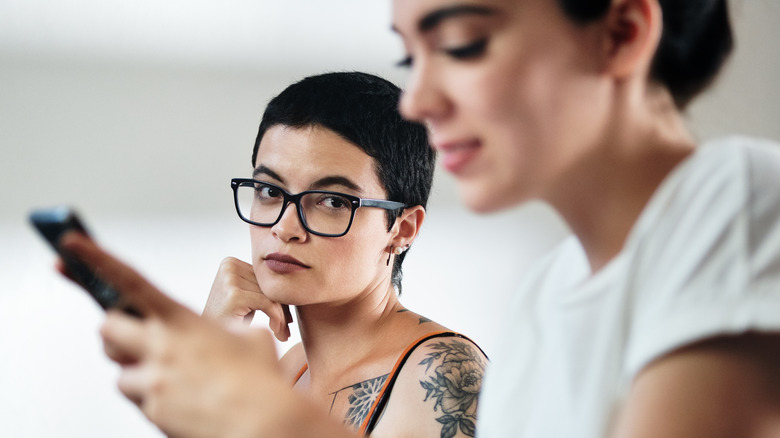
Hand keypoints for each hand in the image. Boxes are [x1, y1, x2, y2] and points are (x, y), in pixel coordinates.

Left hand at [57, 232, 292, 437]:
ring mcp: (154, 381)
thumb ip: (222, 329)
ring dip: (138, 374)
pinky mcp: (152, 411)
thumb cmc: (259, 380)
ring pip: (120, 373)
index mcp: (181, 320)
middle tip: (135, 340)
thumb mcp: (248, 336)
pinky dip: (156, 401)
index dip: (98, 259)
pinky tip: (185, 401)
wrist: (263, 423)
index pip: (131, 281)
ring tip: (174, 380)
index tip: (71, 244)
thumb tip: (216, 334)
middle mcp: (160, 347)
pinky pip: (140, 402)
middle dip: (116, 333)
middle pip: (107, 329)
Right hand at [203, 256, 292, 340]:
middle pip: (269, 285)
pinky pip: (267, 303)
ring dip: (281, 317)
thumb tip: (294, 285)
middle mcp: (229, 266)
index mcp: (231, 262)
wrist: (207, 343)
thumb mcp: (246, 297)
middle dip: (282, 309)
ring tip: (284, 334)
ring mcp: (230, 278)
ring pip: (271, 295)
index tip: (289, 319)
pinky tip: (277, 332)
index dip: (279, 298)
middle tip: (288, 329)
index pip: (265, 278)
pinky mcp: (234, 294)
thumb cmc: (229, 321)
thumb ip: (262, 286)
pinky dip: (276, 318)